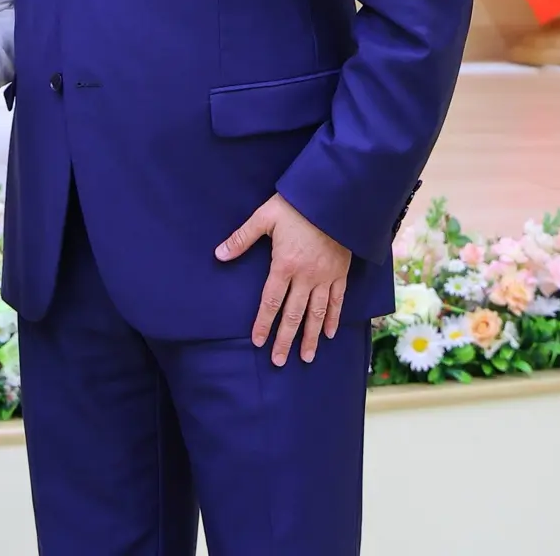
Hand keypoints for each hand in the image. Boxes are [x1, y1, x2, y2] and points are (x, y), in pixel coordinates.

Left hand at [216, 194, 353, 365]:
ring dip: (310, 337)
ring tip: (305, 357)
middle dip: (285, 340)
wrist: (334, 198)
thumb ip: (242, 238)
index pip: (271, 302)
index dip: (263, 323)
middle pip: (293, 315)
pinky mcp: (340, 273)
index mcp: (284, 265)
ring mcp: (325, 277)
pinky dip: (333, 318)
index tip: (257, 341)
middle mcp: (305, 277)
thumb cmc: (296, 206)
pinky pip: (337, 301)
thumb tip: (219, 254)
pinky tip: (329, 334)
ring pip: (316, 314)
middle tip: (279, 361)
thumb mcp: (264, 217)